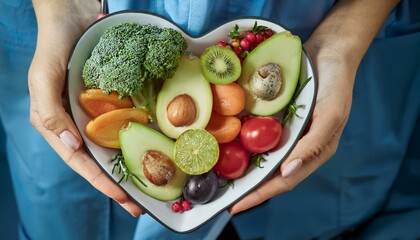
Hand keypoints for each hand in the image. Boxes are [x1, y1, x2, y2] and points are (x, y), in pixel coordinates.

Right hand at [28, 0, 142, 216]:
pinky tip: (155, 148)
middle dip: (120, 183)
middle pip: (101, 161)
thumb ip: (50, 114)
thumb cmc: (52, 47)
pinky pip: (126, 122)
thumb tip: (73, 148)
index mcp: (58, 126)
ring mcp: (98, 113)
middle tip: (142, 204)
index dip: (102, 183)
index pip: (81, 163)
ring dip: (132, 166)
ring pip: (116, 146)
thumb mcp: (42, 79)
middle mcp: (80, 124)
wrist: (72, 17)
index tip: (124, 199)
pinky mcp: (113, 100)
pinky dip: (138, 137)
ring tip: (152, 185)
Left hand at [229, 41, 353, 213]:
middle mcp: (297, 145)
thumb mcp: (331, 114)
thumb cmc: (336, 82)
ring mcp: (286, 131)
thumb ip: (312, 145)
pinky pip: (257, 133)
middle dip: (247, 187)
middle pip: (269, 173)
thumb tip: (287, 172)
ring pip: (261, 156)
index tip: (235, 206)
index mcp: (314, 151)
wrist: (329, 48)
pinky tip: (226, 144)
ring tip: (218, 177)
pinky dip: (242, 141)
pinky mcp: (276, 117)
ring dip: (242, 167)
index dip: (260, 195)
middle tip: (220, 196)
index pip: (284, 180)